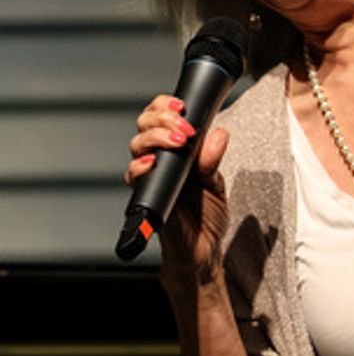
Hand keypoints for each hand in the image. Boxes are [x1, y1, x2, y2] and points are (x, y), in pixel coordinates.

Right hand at [126, 95, 229, 279]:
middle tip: (184, 128)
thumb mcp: (216, 183)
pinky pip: (133, 176)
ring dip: (155, 137)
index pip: (161, 117)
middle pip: (144, 125)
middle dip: (162, 118)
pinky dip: (140, 166)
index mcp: (177, 151)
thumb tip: (218, 134)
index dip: (165, 106)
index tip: (182, 106)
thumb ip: (212, 159)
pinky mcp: (145, 195)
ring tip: (177, 143)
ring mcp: (150, 176)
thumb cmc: (206, 215)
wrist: (201, 249)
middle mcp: (159, 160)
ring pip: (136, 145)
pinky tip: (152, 163)